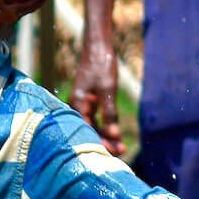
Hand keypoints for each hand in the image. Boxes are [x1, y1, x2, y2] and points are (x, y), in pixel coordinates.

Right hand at [70, 30, 125, 155]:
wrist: (97, 47)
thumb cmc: (101, 65)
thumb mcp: (108, 89)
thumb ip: (110, 113)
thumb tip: (115, 135)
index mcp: (77, 103)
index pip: (88, 130)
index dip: (103, 142)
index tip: (118, 150)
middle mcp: (76, 105)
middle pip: (88, 130)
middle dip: (105, 142)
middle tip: (123, 150)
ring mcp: (81, 103)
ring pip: (91, 125)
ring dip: (105, 135)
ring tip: (120, 145)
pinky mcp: (87, 100)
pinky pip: (93, 118)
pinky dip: (103, 126)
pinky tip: (113, 132)